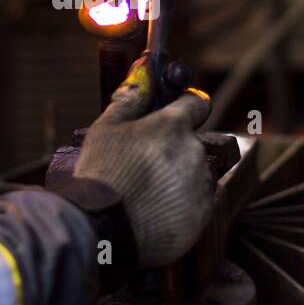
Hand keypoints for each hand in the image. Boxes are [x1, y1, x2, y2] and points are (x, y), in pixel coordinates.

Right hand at [74, 60, 214, 267]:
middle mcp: (194, 151)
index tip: (174, 115)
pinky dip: (181, 205)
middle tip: (144, 167)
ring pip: (196, 173)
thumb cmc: (100, 174)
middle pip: (192, 143)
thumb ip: (129, 100)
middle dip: (173, 151)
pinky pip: (198, 203)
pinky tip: (155, 211)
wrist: (101, 228)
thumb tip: (141, 77)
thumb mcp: (105, 129)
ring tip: (147, 193)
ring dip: (178, 178)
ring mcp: (201, 184)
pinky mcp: (203, 214)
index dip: (186, 107)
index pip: (197, 103)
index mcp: (173, 125)